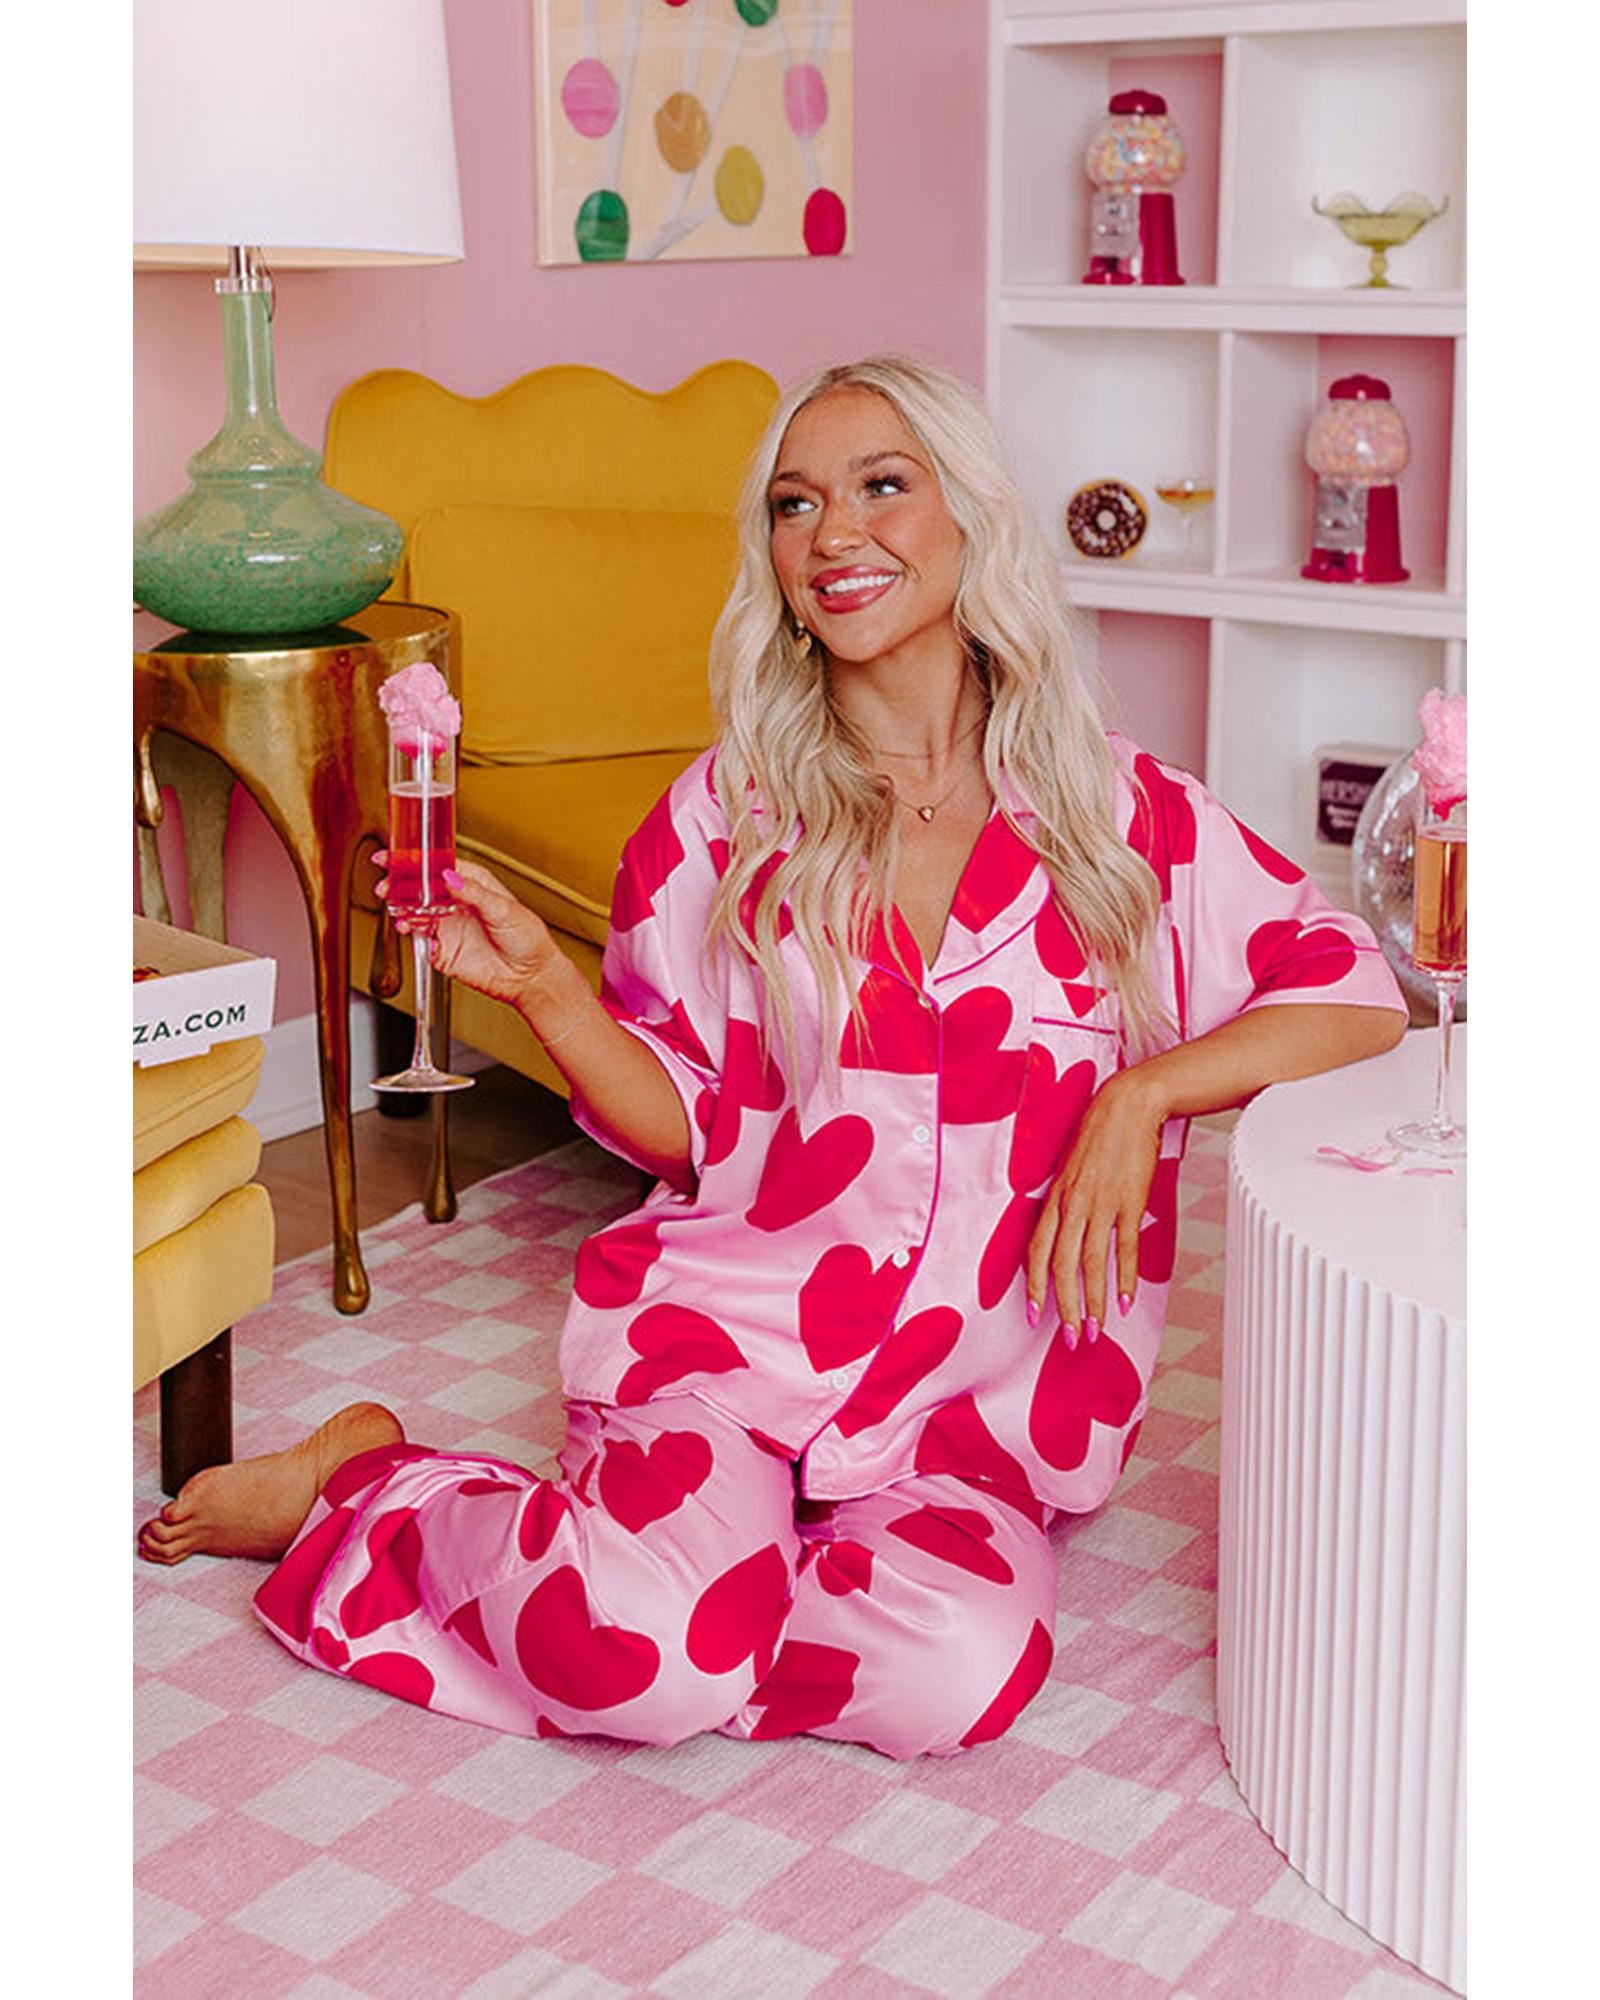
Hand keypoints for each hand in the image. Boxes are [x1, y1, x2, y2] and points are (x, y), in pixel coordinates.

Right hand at [374, 853, 559, 1007]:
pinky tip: (406, 926)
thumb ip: (474, 892)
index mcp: (471, 884)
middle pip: (419, 888)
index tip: (395, 856)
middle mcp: (455, 903)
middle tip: (387, 884)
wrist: (530, 976)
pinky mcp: (442, 950)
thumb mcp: (504, 908)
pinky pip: (418, 938)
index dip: (416, 861)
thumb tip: (450, 877)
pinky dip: (408, 931)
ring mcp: (447, 926)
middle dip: (399, 884)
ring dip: (401, 907)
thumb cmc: (527, 938)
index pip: (438, 866)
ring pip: (414, 911)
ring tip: (397, 907)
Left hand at [1025, 1067, 1166, 1346]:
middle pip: (1063, 1266)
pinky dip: (1124, 1277)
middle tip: (1069, 1339)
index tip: (1034, 1316)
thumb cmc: (1097, 1135)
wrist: (1128, 1105)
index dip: (1034, 1287)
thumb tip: (1060, 1233)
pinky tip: (1123, 1301)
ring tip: (1093, 1331)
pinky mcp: (1130, 1202)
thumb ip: (1063, 1202)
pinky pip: (1124, 1248)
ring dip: (1092, 1302)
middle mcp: (1073, 1205)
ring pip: (1092, 1264)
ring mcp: (1102, 1204)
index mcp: (1054, 1198)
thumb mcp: (1068, 1168)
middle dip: (1064, 1308)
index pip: (1037, 1252)